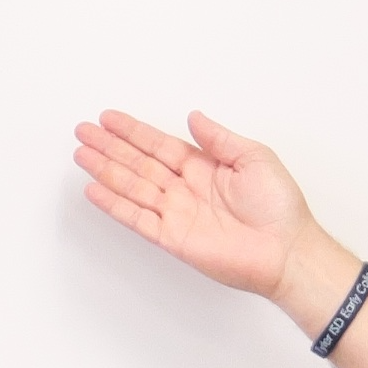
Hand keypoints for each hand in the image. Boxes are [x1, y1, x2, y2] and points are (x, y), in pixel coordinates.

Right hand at [70, 108, 347, 310]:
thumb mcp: (255, 157)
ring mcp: (177, 214)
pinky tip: (95, 190)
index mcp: (204, 167)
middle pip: (139, 162)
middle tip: (83, 131)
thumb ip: (219, 138)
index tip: (109, 118)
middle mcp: (186, 189)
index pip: (160, 145)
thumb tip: (193, 117)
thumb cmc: (280, 207)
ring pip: (132, 186)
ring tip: (81, 155)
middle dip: (110, 147)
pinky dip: (115, 205)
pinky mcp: (173, 238)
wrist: (286, 250)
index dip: (134, 131)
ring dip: (106, 170)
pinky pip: (137, 219)